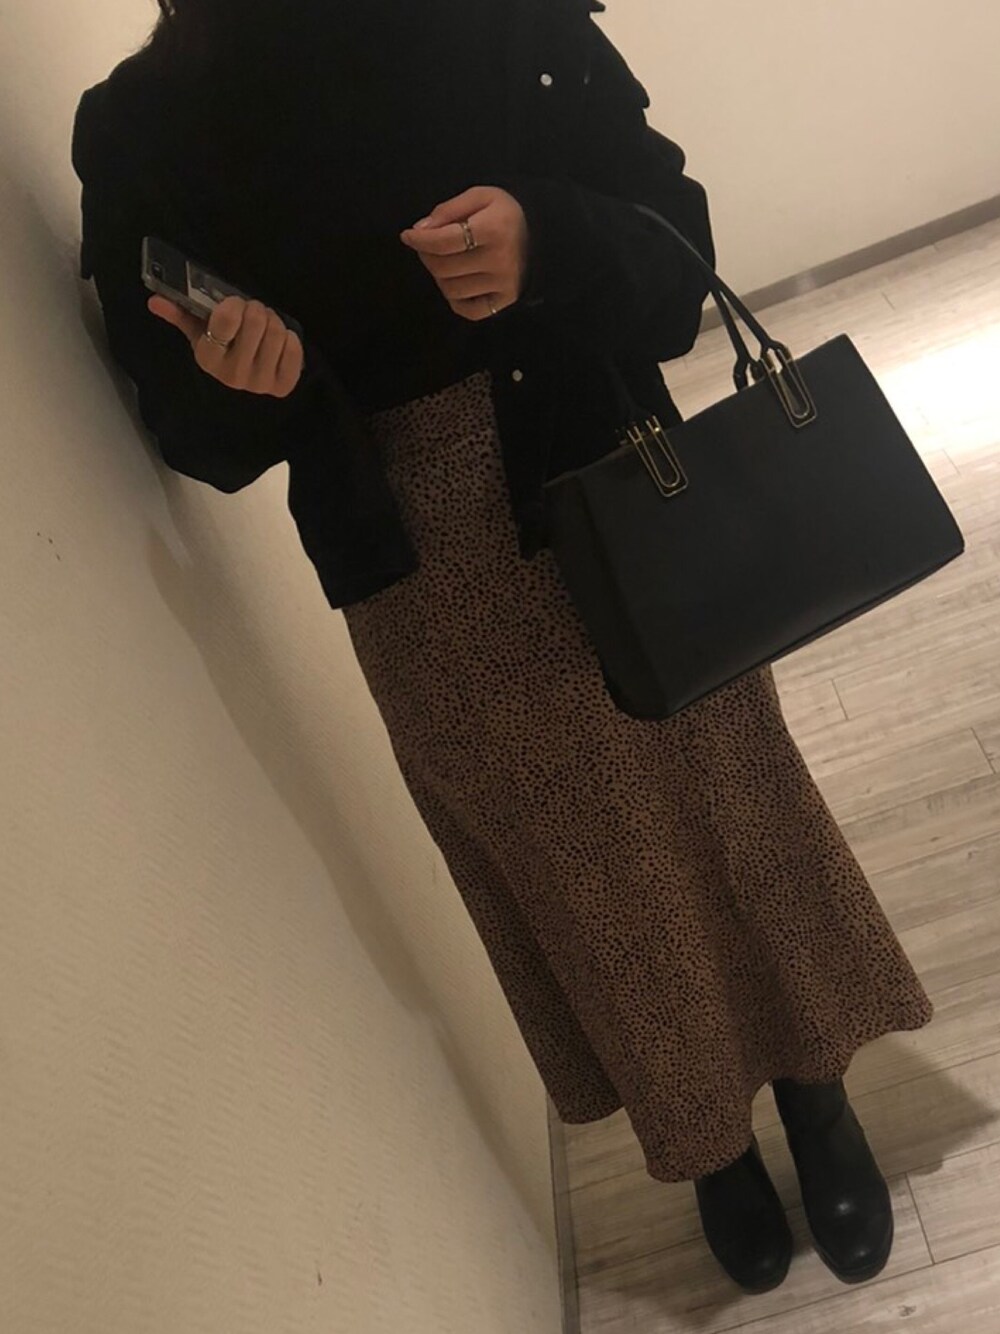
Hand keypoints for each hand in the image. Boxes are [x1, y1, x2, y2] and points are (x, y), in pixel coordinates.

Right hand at [147, 294, 304, 397]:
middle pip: (257, 321)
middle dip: (256, 309)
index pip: (227, 319)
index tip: (234, 305)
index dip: (234, 305)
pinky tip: (280, 343)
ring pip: (277, 333)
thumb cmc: (221, 352)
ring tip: (266, 326)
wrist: (242, 390)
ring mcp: (260, 383)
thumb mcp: (199, 335)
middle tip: (253, 313)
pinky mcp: (283, 386)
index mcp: (209, 358)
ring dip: (274, 322)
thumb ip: (179, 315)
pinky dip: (290, 339)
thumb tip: (155, 301)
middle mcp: (233, 375)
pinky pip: (294, 349)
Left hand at [399, 186, 528, 319]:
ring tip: (444, 262)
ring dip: (439, 276)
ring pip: (451, 289)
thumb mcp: (480, 197)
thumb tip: (421, 229)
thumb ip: (448, 210)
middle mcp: (498, 260)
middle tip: (428, 246)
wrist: (542, 234)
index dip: (420, 240)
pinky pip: (469, 311)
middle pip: (443, 267)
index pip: (444, 241)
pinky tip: (457, 283)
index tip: (408, 236)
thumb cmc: (505, 213)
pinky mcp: (504, 301)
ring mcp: (502, 284)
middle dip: (427, 256)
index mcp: (493, 229)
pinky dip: (455, 300)